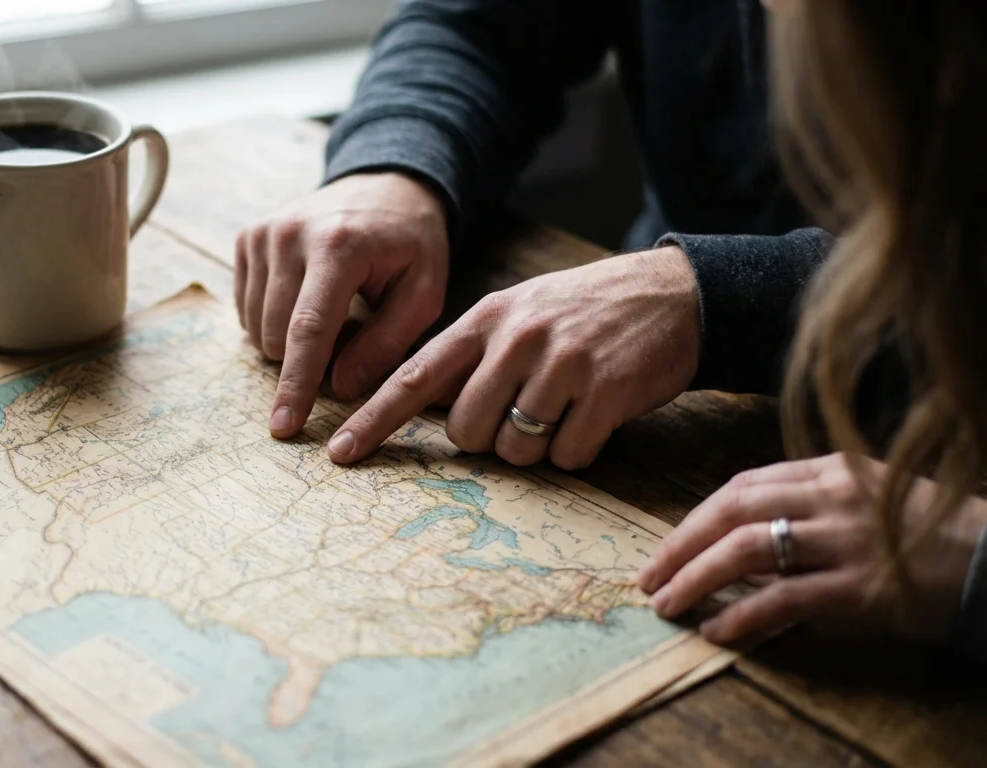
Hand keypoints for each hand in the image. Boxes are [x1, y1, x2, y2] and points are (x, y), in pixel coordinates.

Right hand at [235, 172, 448, 437]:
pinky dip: (274, 320)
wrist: (385, 183)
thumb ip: (387, 344)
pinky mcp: (246, 237)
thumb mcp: (424, 293)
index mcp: (339, 245)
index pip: (309, 329)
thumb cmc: (409, 243)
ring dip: (290, 340)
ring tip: (333, 314)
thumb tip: (340, 388)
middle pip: (278, 333)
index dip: (296, 384)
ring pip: (256, 326)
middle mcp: (290, 234)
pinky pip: (246, 308)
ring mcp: (262, 233)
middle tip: (350, 335)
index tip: (284, 427)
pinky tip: (306, 300)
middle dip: (306, 359)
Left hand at [326, 246, 700, 469]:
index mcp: (486, 319)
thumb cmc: (584, 313)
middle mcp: (516, 338)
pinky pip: (567, 455)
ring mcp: (561, 364)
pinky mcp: (605, 391)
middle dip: (490, 437)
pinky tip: (596, 414)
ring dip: (537, 446)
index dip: (374, 420)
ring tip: (566, 406)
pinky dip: (578, 449)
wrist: (673, 294)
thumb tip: (418, 405)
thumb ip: (470, 355)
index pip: (414, 377)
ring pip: (516, 449)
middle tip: (525, 410)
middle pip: (466, 431)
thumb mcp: (519, 313)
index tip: (341, 453)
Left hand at [637, 453, 986, 644]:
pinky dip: (742, 615)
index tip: (666, 544)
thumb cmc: (928, 532)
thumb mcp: (866, 497)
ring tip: (668, 603)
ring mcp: (846, 539)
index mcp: (830, 469)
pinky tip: (717, 630)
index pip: (741, 486)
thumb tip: (742, 538)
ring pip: (746, 550)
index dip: (695, 517)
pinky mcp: (860, 585)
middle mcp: (832, 496)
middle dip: (679, 544)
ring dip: (696, 578)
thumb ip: (810, 505)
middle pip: (730, 510)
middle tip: (648, 575)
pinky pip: (783, 598)